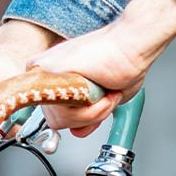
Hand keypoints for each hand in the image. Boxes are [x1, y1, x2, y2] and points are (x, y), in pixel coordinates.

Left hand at [24, 0, 175, 136]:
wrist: (132, 44)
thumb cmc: (121, 61)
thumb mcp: (103, 98)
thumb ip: (85, 116)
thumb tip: (77, 131)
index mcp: (53, 76)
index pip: (54, 115)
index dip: (81, 116)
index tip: (99, 100)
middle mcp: (44, 73)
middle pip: (55, 121)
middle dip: (87, 117)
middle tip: (106, 97)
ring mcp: (44, 72)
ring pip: (59, 120)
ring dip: (92, 114)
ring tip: (106, 93)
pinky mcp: (48, 72)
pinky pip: (64, 113)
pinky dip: (90, 110)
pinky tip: (101, 90)